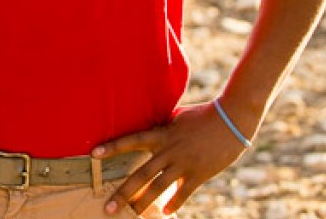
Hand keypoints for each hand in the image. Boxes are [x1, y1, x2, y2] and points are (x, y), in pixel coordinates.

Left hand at [93, 101, 251, 214]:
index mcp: (162, 134)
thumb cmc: (201, 115)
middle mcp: (169, 150)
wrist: (232, 120)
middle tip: (108, 208)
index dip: (112, 147)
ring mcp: (184, 164)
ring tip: (132, 214)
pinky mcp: (200, 174)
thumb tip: (147, 135)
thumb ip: (161, 130)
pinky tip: (166, 213)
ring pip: (159, 188)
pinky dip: (175, 203)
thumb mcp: (176, 119)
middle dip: (123, 193)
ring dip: (144, 203)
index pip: (131, 140)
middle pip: (141, 175)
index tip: (93, 155)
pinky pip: (184, 193)